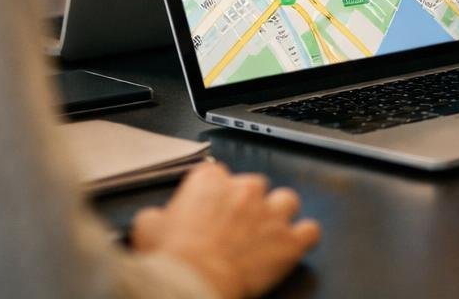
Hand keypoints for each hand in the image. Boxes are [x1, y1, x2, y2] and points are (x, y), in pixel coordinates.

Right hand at [129, 162, 319, 298]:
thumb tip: (155, 219)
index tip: (210, 210)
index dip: (213, 195)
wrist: (194, 284)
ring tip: (267, 233)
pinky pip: (311, 230)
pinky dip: (303, 237)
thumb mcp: (147, 230)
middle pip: (254, 186)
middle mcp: (246, 190)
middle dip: (247, 205)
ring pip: (287, 200)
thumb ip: (156, 216)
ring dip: (279, 215)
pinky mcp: (290, 240)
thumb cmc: (173, 259)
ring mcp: (271, 213)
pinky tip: (294, 245)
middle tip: (234, 228)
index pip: (217, 175)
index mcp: (211, 182)